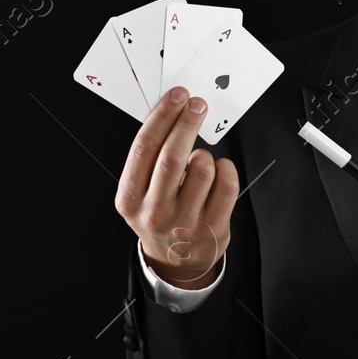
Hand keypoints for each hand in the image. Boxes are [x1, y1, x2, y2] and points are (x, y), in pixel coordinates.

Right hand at [115, 85, 238, 289]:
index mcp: (130, 199)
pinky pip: (227, 184)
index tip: (177, 97)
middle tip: (196, 104)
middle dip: (187, 122)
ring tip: (200, 161)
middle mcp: (155, 212)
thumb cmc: (158, 216)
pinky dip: (225, 168)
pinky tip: (218, 171)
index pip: (145, 148)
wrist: (175, 261)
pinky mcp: (213, 228)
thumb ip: (149, 160)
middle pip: (173, 155)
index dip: (162, 116)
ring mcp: (185, 222)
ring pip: (203, 167)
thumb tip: (170, 113)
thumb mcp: (139, 193)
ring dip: (205, 154)